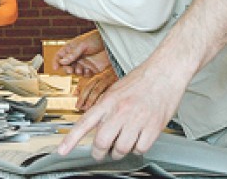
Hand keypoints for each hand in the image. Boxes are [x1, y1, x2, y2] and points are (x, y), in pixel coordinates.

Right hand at [55, 30, 108, 75]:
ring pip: (75, 72)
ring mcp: (84, 63)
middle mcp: (76, 57)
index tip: (56, 68)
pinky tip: (88, 70)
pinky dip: (85, 74)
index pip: (60, 56)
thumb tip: (62, 62)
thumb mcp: (82, 45)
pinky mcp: (92, 69)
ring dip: (77, 72)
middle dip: (67, 69)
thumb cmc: (95, 39)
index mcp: (71, 49)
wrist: (110, 43)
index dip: (56, 62)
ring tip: (81, 69)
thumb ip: (72, 54)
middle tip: (70, 70)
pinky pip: (85, 75)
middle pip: (67, 66)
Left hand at [58, 59, 181, 159]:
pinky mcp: (154, 127)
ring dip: (119, 152)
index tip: (61, 151)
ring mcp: (137, 120)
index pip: (84, 123)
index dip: (71, 140)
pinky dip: (137, 150)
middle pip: (102, 142)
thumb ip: (105, 109)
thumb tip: (97, 127)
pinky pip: (141, 148)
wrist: (164, 72)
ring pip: (121, 148)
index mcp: (108, 101)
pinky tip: (137, 142)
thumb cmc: (140, 80)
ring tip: (120, 148)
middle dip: (99, 152)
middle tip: (100, 154)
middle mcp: (120, 111)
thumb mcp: (115, 91)